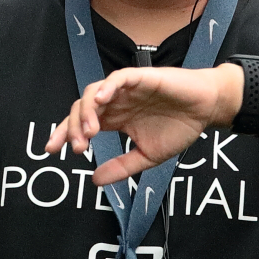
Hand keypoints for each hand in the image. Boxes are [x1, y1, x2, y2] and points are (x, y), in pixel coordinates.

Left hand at [46, 63, 242, 185]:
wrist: (207, 110)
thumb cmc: (180, 127)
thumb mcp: (147, 156)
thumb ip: (122, 167)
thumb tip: (94, 180)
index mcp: (115, 119)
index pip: (81, 123)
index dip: (64, 134)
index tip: (52, 151)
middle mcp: (116, 102)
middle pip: (81, 108)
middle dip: (73, 127)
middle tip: (78, 148)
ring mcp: (126, 89)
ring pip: (94, 92)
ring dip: (87, 111)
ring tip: (90, 132)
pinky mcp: (141, 78)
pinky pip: (118, 78)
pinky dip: (107, 87)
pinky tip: (103, 100)